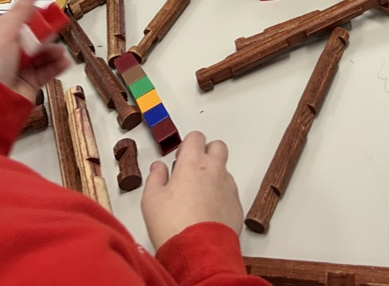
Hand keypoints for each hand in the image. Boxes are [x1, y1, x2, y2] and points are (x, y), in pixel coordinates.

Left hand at [0, 0, 68, 102]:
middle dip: (47, 33)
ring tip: (60, 50)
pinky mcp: (29, 82)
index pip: (18, 20)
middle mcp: (8, 53)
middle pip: (33, 36)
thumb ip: (20, 12)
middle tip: (58, 27)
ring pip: (42, 54)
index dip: (34, 15)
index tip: (48, 10)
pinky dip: (57, 65)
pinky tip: (63, 61)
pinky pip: (47, 70)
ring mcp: (19, 68)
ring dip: (53, 50)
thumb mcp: (4, 34)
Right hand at [141, 133, 243, 250]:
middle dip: (207, 153)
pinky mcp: (236, 204)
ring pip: (224, 171)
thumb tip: (158, 168)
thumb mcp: (151, 199)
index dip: (188, 145)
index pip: (196, 137)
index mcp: (193, 162)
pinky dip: (221, 196)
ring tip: (198, 196)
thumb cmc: (174, 225)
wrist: (198, 251)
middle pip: (217, 146)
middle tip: (193, 169)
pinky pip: (229, 192)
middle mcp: (214, 169)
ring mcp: (228, 186)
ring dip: (214, 176)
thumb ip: (155, 177)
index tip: (181, 157)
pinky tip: (208, 211)